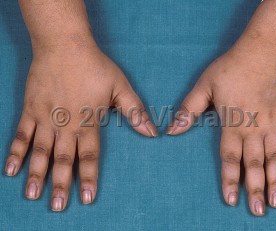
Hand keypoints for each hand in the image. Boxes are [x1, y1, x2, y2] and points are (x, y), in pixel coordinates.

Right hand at [5, 42, 156, 210]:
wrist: (64, 45)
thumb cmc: (94, 66)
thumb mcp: (120, 87)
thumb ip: (135, 112)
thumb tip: (153, 133)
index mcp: (88, 121)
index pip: (89, 155)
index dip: (89, 177)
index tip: (87, 198)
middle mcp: (65, 125)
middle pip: (63, 159)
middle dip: (61, 184)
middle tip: (58, 207)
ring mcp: (45, 118)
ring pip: (41, 151)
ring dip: (37, 174)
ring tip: (33, 196)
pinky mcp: (31, 109)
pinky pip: (21, 135)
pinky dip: (16, 152)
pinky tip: (11, 170)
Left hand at [167, 0, 275, 215]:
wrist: (264, 50)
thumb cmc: (232, 67)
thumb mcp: (204, 85)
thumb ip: (189, 109)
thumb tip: (172, 130)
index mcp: (233, 123)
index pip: (230, 158)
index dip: (229, 179)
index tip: (230, 199)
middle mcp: (255, 129)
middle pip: (254, 164)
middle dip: (255, 188)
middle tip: (257, 211)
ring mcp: (275, 125)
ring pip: (275, 159)